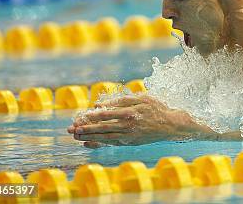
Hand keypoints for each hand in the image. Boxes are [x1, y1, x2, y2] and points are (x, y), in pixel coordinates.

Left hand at [67, 94, 209, 147]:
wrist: (171, 125)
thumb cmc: (156, 108)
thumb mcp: (141, 98)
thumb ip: (120, 100)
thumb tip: (99, 105)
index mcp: (130, 111)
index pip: (105, 114)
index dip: (91, 116)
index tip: (79, 116)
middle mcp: (128, 124)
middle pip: (102, 127)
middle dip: (85, 128)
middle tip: (71, 129)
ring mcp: (129, 135)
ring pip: (105, 137)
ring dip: (88, 137)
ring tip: (75, 136)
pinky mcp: (130, 142)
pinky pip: (111, 143)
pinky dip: (98, 144)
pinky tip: (88, 144)